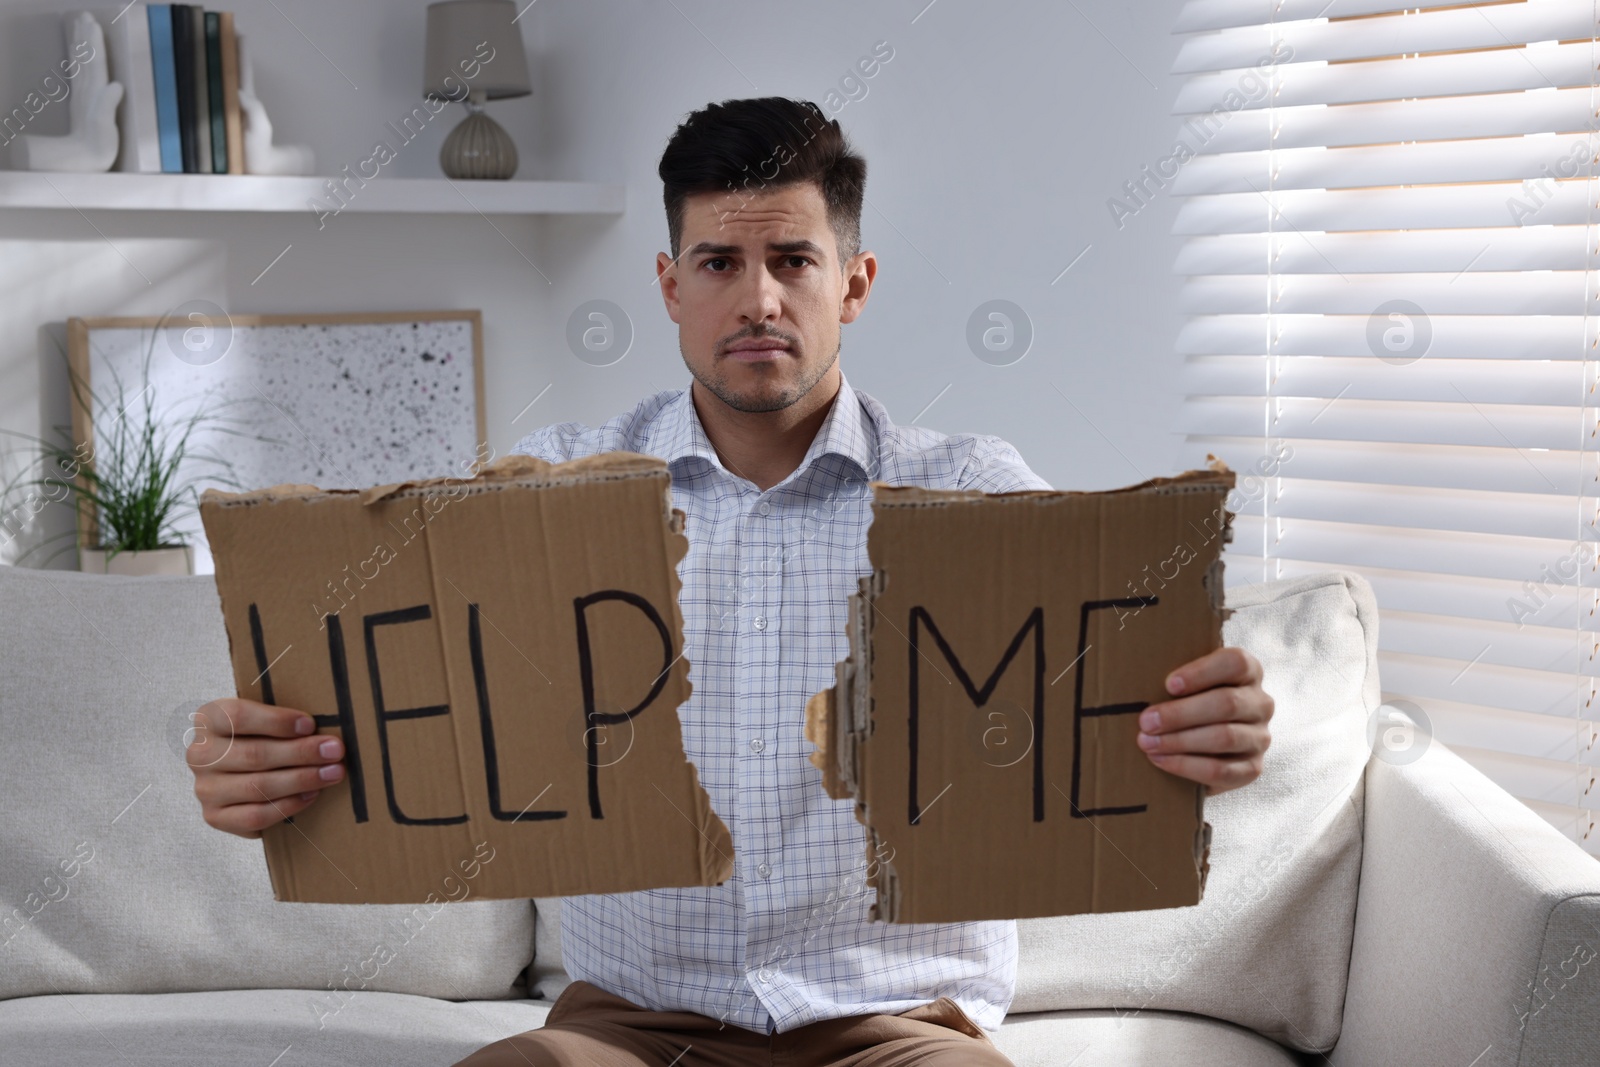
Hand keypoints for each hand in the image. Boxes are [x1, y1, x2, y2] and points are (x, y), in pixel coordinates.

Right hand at [186, 697, 344, 837]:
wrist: (238, 769)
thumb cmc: (260, 735)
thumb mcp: (263, 716)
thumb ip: (283, 718)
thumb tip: (323, 730)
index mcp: (209, 719)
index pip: (238, 717)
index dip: (276, 721)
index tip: (310, 725)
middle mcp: (200, 754)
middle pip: (254, 755)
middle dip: (301, 753)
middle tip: (335, 751)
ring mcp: (205, 788)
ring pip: (257, 787)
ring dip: (301, 780)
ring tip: (332, 773)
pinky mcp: (215, 816)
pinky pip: (255, 816)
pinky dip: (288, 806)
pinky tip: (311, 795)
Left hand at [1136, 646, 1272, 794]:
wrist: (1200, 747)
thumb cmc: (1185, 703)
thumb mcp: (1185, 684)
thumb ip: (1174, 681)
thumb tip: (1135, 679)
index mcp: (1248, 672)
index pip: (1235, 663)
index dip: (1201, 673)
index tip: (1168, 685)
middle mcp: (1261, 702)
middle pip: (1226, 703)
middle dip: (1180, 714)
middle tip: (1146, 721)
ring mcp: (1260, 737)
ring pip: (1224, 737)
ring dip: (1180, 741)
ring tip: (1148, 743)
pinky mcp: (1252, 768)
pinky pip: (1222, 770)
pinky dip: (1187, 766)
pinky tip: (1161, 760)